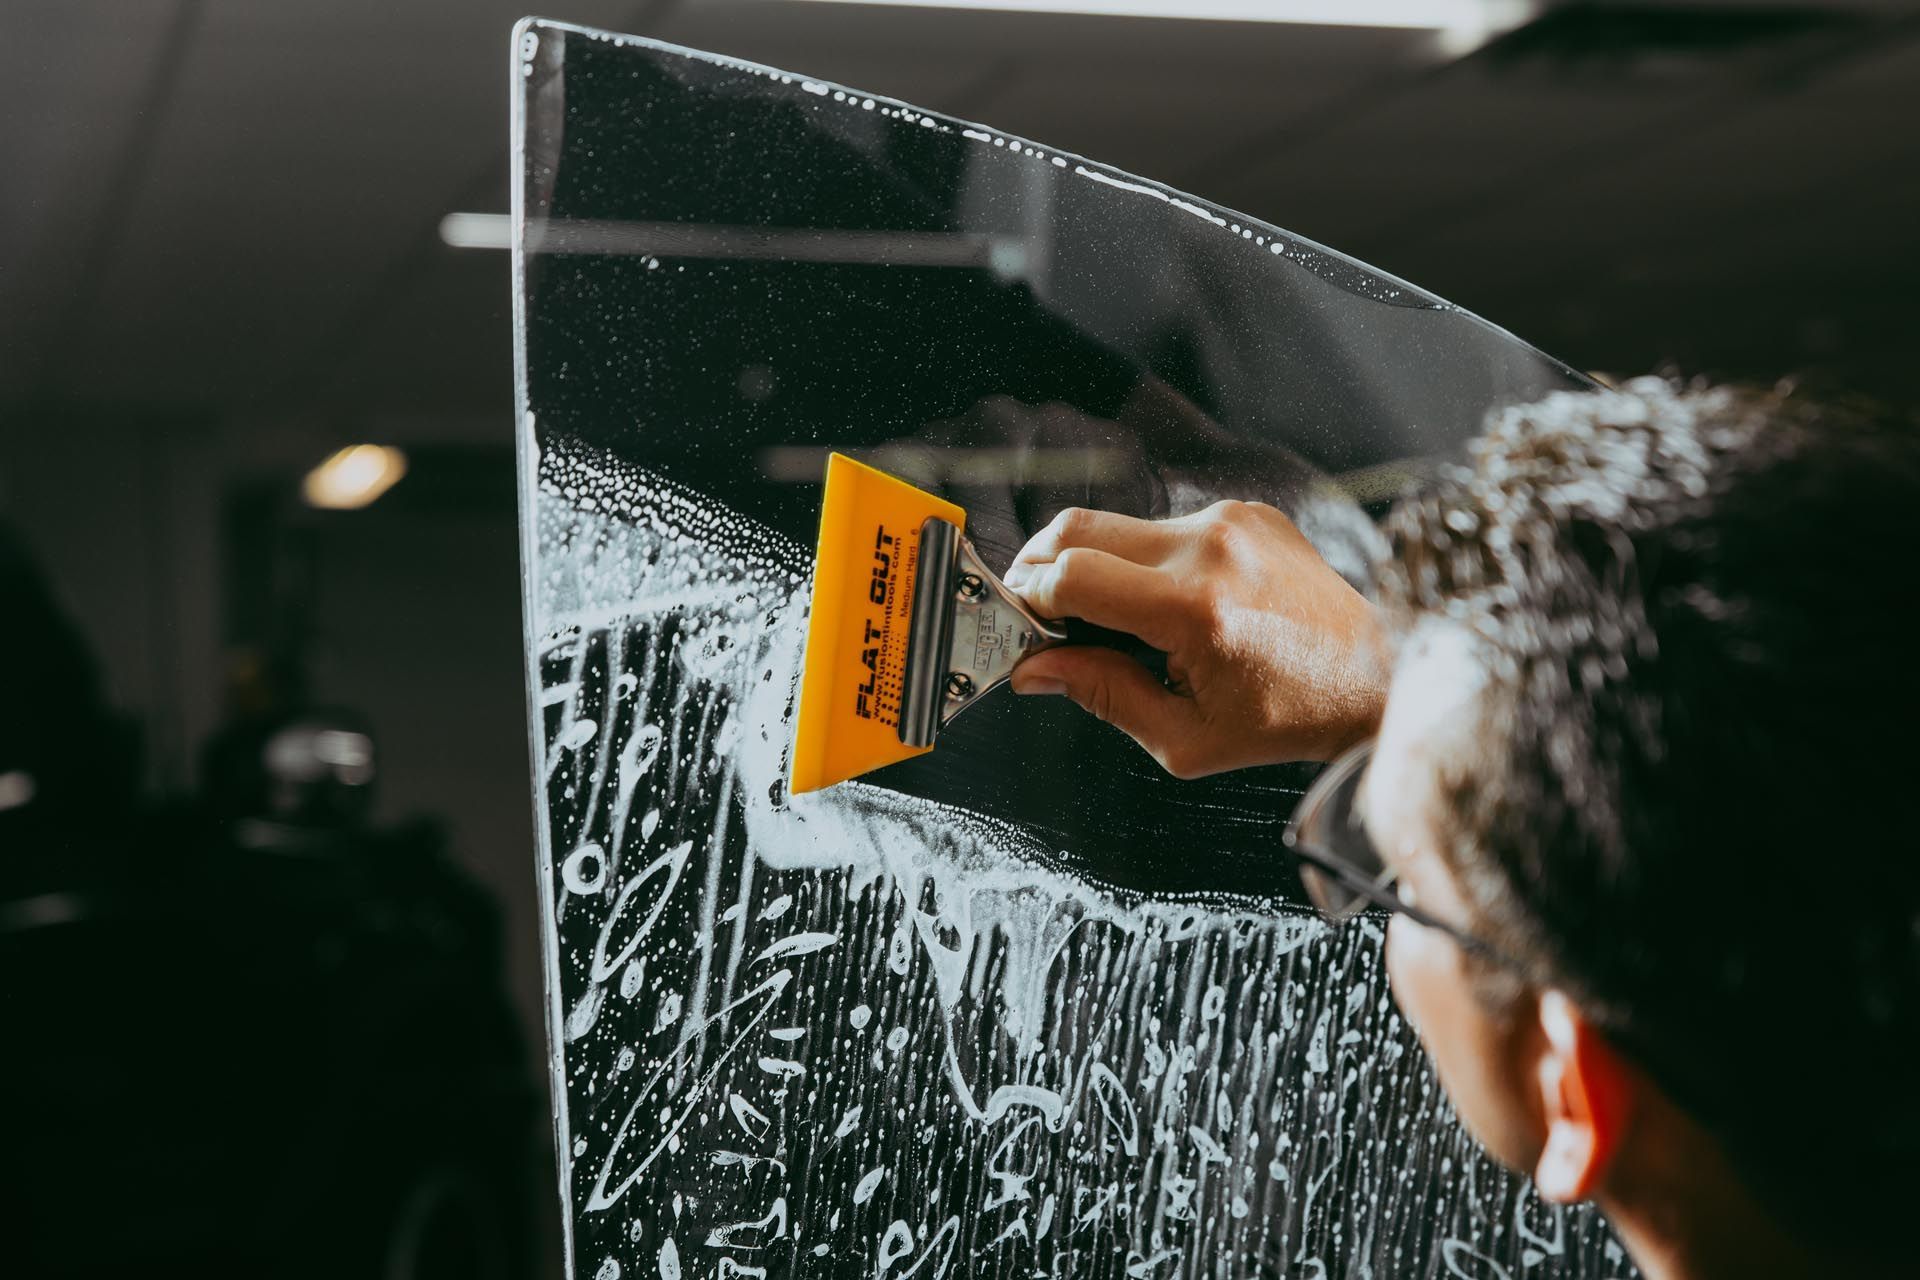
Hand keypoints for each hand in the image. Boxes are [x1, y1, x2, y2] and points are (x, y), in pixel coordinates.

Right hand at [1003, 501, 1389, 776]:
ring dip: (1097, 564)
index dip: (1031, 598)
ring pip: (1119, 525)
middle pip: (1079, 528)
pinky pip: (1166, 524)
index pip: (1073, 575)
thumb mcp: (1186, 737)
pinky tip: (1167, 602)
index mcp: (1195, 609)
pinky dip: (1146, 559)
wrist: (1376, 675)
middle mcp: (1211, 548)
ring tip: (1110, 618)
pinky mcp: (1247, 511)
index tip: (1022, 624)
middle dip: (1041, 565)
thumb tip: (1034, 670)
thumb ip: (1103, 696)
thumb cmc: (1287, 716)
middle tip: (1035, 607)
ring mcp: (1232, 520)